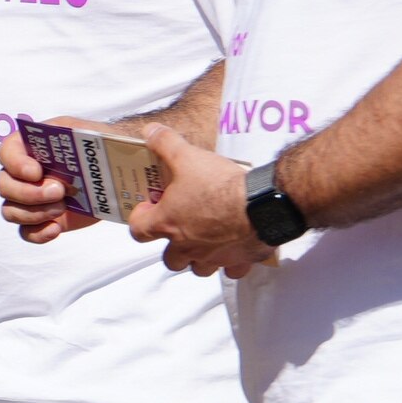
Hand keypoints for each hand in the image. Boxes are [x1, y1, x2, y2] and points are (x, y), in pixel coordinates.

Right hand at [0, 130, 92, 244]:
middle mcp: (21, 174)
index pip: (6, 153)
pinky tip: (56, 228)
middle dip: (28, 193)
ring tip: (63, 207)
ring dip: (34, 213)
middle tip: (59, 191)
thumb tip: (87, 140)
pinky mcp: (41, 220)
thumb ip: (82, 133)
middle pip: (3, 186)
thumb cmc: (98, 147)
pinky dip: (38, 233)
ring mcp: (28, 199)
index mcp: (29, 147)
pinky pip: (26, 232)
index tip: (37, 172)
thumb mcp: (90, 133)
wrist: (114, 171)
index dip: (15, 164)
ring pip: (10, 211)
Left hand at [128, 124, 273, 277]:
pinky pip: (232, 271)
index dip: (140, 220)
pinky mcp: (240, 261)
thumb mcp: (187, 156)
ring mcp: (214, 258)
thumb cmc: (220, 183)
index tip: (150, 208)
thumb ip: (165, 143)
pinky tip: (237, 248)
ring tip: (208, 240)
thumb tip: (149, 131)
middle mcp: (187, 247)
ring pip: (199, 269)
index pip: (138, 231)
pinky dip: (232, 263)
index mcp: (167, 224)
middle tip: (181, 228)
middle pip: (170, 260)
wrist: (263, 204)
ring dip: (199, 258)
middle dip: (172, 247)